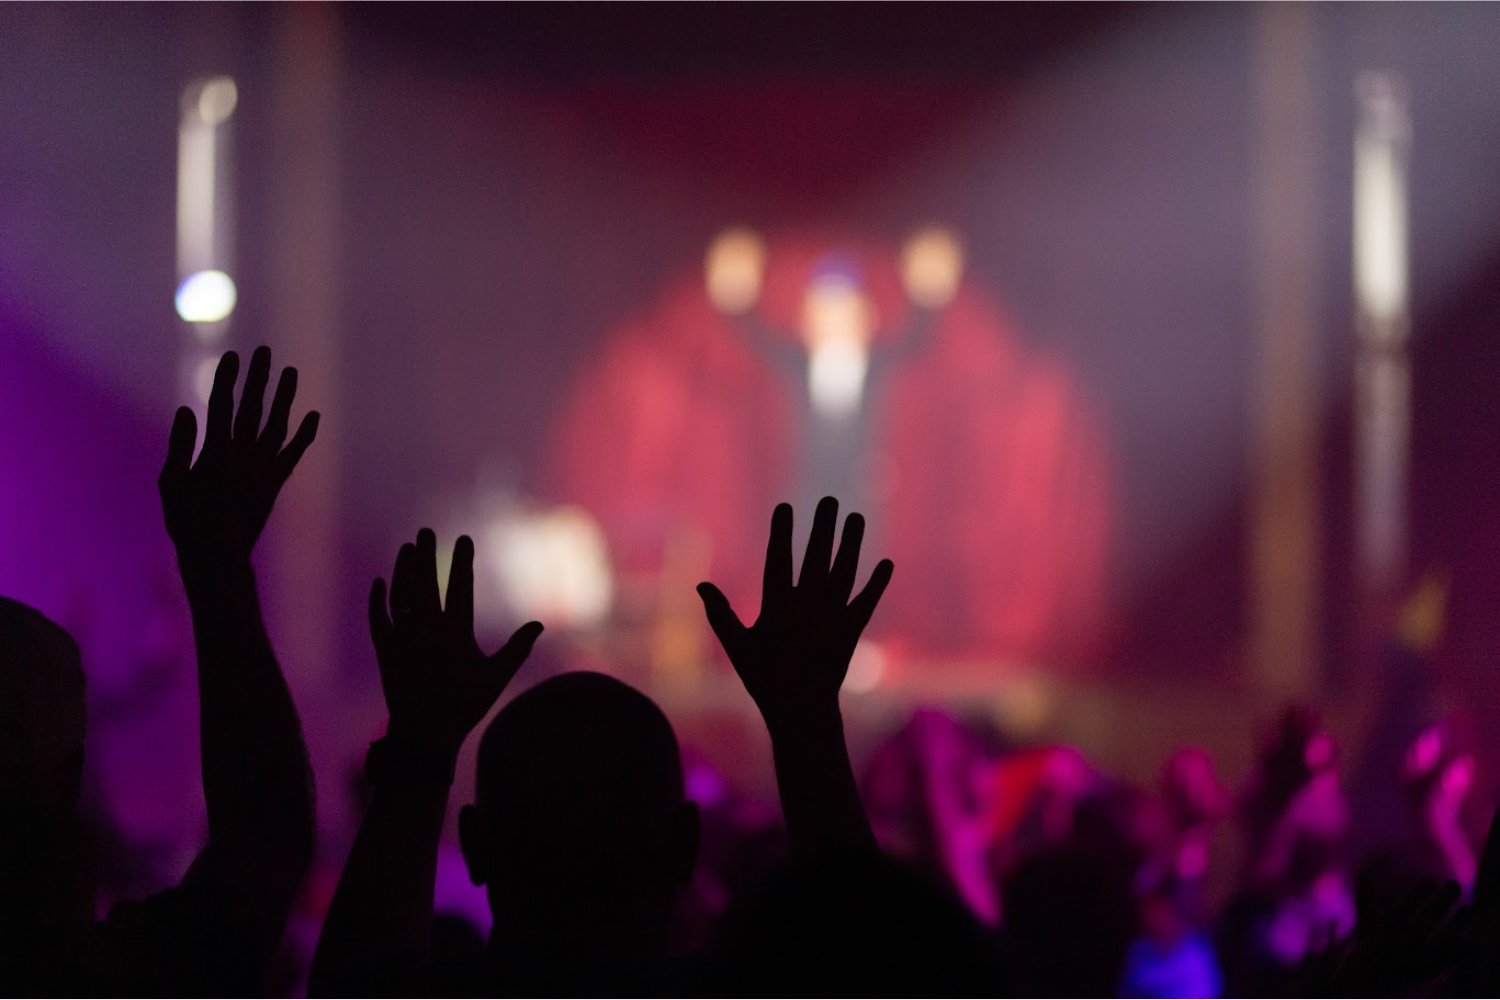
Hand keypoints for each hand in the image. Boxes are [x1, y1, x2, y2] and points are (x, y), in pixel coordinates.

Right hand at [158, 347, 318, 565]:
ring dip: (285, 398)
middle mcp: (244, 457)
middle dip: (259, 378)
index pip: (221, 406)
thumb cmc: (186, 522)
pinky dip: (304, 435)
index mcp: (215, 453)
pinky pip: (293, 455)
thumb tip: (186, 412)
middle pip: (253, 408)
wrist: (219, 557)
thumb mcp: (170, 484)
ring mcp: (263, 469)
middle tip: (265, 351)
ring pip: (277, 425)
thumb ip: (179, 446)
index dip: (227, 380)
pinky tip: (313, 416)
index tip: (233, 357)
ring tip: (291, 372)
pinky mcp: (275, 483)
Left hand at [369, 529, 541, 756]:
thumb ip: (517, 648)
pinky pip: (379, 619)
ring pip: (401, 595)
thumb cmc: (465, 706)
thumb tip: (539, 624)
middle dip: (426, 555)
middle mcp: (427, 630)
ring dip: (403, 569)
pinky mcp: (385, 651)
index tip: (464, 539)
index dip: (463, 561)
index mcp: (456, 632)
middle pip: (426, 583)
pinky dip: (378, 600)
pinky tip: (380, 583)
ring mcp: (403, 639)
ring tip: (407, 548)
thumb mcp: (496, 677)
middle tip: (425, 531)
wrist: (424, 734)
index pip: (461, 586)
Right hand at [697, 496, 892, 731]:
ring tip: (856, 518)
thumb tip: (701, 586)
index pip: (779, 560)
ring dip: (851, 544)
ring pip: (844, 572)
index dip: (782, 532)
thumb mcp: (737, 646)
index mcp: (778, 606)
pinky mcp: (851, 631)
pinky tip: (886, 564)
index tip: (785, 508)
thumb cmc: (764, 678)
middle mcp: (808, 606)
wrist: (801, 710)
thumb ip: (720, 613)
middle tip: (828, 500)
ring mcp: (832, 617)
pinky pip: (865, 602)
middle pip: (816, 557)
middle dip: (822, 527)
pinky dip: (876, 584)